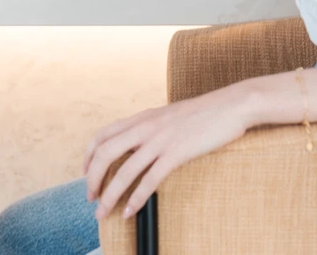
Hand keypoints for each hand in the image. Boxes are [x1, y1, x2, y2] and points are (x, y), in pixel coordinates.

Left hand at [83, 85, 254, 219]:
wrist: (230, 105)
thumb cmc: (203, 113)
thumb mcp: (168, 116)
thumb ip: (151, 128)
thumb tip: (138, 145)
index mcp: (142, 117)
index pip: (103, 135)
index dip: (88, 156)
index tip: (85, 173)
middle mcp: (146, 127)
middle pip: (105, 154)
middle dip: (92, 179)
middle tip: (90, 198)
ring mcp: (160, 140)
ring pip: (124, 171)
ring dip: (109, 195)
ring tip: (103, 211)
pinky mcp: (176, 153)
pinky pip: (150, 180)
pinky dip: (136, 198)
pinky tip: (131, 211)